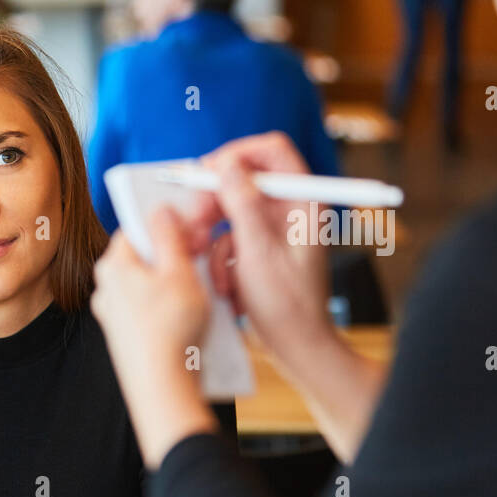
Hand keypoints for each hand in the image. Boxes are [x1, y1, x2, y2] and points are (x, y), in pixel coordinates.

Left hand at [91, 206, 218, 467]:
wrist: (162, 385)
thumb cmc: (170, 328)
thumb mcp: (179, 271)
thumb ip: (169, 235)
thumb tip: (161, 211)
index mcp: (112, 266)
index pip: (136, 229)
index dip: (166, 225)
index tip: (190, 231)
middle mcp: (106, 289)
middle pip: (143, 257)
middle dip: (173, 255)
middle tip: (201, 259)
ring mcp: (113, 315)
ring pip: (148, 284)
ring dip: (176, 282)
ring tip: (201, 291)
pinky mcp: (125, 336)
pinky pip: (149, 310)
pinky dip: (170, 307)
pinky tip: (192, 317)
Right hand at [193, 131, 334, 370]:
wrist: (294, 344)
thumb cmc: (286, 302)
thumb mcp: (257, 250)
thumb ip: (241, 202)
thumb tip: (225, 164)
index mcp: (302, 201)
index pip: (271, 151)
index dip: (236, 155)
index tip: (206, 172)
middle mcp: (289, 209)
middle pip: (242, 179)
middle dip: (214, 202)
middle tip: (194, 223)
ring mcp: (273, 229)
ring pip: (229, 211)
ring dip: (214, 238)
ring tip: (212, 264)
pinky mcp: (258, 248)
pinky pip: (228, 238)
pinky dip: (221, 259)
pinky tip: (229, 285)